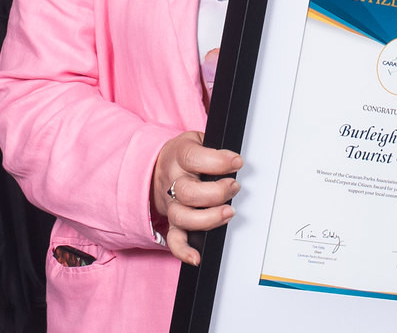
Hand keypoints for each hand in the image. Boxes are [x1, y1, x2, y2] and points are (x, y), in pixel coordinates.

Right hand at [152, 131, 243, 265]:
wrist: (157, 166)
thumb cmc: (185, 154)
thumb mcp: (198, 139)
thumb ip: (215, 147)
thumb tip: (238, 159)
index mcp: (179, 156)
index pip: (193, 158)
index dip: (218, 162)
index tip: (237, 162)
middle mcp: (172, 181)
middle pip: (188, 192)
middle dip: (216, 193)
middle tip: (234, 187)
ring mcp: (171, 203)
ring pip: (182, 217)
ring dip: (208, 219)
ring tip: (228, 213)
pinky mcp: (172, 221)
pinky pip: (174, 240)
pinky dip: (184, 251)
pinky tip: (197, 256)